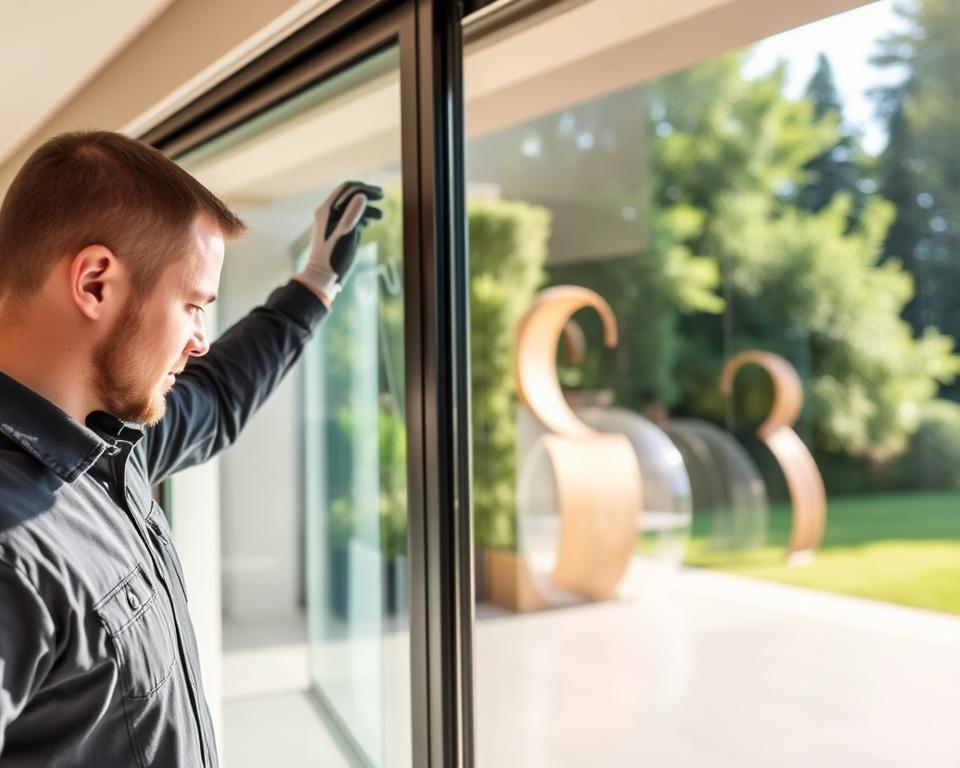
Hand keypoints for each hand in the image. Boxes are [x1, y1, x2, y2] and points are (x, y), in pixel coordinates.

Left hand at [297, 181, 383, 303]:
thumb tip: (361, 196)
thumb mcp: (345, 234)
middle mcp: (328, 213)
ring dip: (366, 208)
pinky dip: (362, 217)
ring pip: (351, 207)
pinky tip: (370, 223)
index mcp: (327, 210)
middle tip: (382, 197)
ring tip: (381, 216)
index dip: (364, 188)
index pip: (347, 189)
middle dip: (366, 195)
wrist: (322, 277)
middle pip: (349, 196)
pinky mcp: (337, 232)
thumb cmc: (333, 257)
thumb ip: (352, 214)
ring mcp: (332, 223)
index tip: (380, 194)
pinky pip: (350, 218)